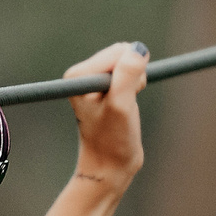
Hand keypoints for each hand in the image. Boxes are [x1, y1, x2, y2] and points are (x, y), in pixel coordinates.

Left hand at [66, 40, 147, 194]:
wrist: (110, 166)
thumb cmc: (112, 140)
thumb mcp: (121, 106)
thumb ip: (127, 75)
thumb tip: (138, 48)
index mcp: (78, 75)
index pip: (117, 52)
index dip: (129, 75)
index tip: (122, 99)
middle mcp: (82, 74)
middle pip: (122, 54)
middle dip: (133, 77)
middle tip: (124, 105)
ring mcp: (94, 80)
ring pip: (129, 63)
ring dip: (135, 83)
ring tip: (125, 108)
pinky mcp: (106, 87)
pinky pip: (130, 73)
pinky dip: (135, 86)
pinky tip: (126, 105)